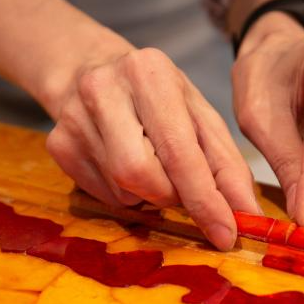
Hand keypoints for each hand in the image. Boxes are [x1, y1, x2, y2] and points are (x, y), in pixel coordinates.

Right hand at [47, 46, 260, 249]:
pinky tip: (123, 162)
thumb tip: (246, 213)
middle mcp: (104, 91)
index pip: (179, 152)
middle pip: (144, 177)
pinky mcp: (57, 146)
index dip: (205, 200)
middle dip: (173, 195)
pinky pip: (105, 196)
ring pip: (125, 192)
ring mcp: (74, 120)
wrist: (90, 70)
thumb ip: (225, 163)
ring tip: (150, 161)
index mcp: (149, 74)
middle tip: (183, 187)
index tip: (226, 234)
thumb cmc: (155, 96)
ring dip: (150, 195)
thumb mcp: (198, 114)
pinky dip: (127, 194)